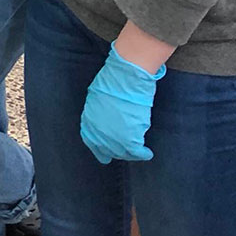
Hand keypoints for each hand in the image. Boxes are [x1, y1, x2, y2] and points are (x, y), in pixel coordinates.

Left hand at [78, 44, 163, 163]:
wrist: (124, 81)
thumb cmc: (111, 84)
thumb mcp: (96, 99)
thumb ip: (97, 113)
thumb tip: (103, 119)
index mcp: (88, 124)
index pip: (91, 143)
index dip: (100, 149)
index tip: (105, 154)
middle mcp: (98, 135)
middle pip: (107, 151)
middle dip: (116, 151)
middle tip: (124, 152)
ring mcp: (113, 139)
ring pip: (122, 153)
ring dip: (130, 154)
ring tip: (137, 152)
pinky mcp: (130, 140)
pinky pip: (137, 153)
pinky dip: (143, 154)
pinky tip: (147, 153)